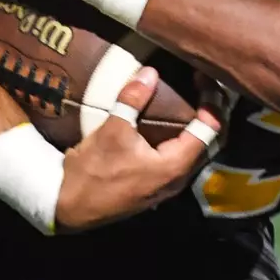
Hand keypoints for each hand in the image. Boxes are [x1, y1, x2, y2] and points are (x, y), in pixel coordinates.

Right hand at [56, 67, 218, 232]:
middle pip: (208, 141)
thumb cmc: (92, 172)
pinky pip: (181, 156)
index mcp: (175, 166)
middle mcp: (178, 178)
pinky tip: (172, 121)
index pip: (209, 129)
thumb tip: (151, 72)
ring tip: (193, 96)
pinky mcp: (155, 184)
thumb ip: (132, 100)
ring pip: (195, 150)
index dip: (211, 101)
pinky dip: (183, 136)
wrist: (67, 208)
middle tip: (204, 84)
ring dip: (196, 125)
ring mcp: (167, 184)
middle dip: (209, 111)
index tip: (204, 78)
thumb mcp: (111, 131)